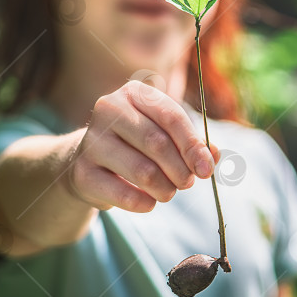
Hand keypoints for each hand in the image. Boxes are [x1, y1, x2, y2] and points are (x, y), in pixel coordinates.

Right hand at [67, 81, 219, 212]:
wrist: (89, 160)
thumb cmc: (136, 143)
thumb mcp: (164, 133)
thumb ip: (192, 143)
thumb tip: (213, 156)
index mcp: (134, 93)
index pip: (171, 116)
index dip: (193, 145)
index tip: (206, 169)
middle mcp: (109, 109)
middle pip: (157, 143)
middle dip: (180, 169)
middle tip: (187, 183)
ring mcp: (92, 141)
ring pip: (143, 171)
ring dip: (165, 189)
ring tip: (168, 192)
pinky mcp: (82, 173)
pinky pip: (123, 195)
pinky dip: (145, 203)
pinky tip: (149, 201)